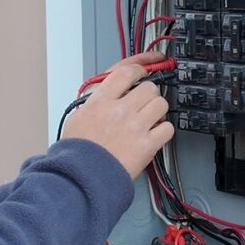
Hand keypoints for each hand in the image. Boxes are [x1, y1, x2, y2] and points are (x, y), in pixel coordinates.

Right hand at [62, 53, 174, 178]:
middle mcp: (119, 110)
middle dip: (149, 93)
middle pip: (149, 87)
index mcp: (100, 100)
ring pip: (161, 104)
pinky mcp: (147, 144)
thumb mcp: (78, 115)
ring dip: (157, 110)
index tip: (145, 69)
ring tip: (149, 118)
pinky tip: (154, 134)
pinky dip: (163, 130)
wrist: (81, 177)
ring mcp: (135, 126)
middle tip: (145, 101)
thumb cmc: (77, 150)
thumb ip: (97, 99)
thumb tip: (113, 90)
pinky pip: (167, 128)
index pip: (126, 71)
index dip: (139, 67)